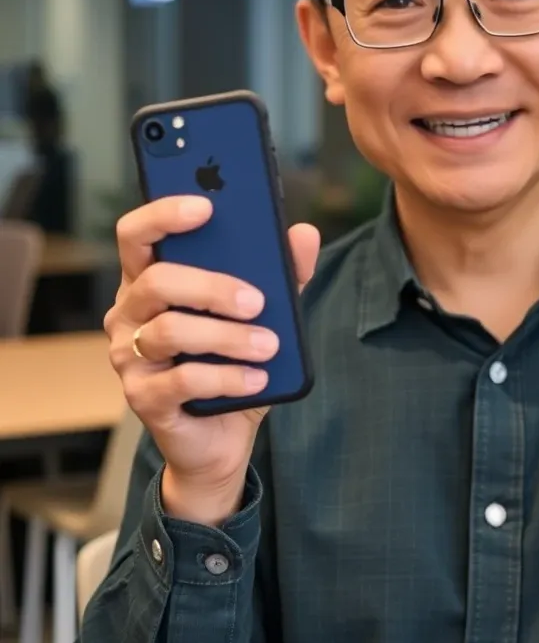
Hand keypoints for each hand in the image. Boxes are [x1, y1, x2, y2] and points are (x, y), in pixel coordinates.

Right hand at [105, 195, 319, 525]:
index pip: (136, 234)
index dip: (164, 214)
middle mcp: (130, 313)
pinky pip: (182, 380)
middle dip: (212, 286)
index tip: (206, 206)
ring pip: (170, 330)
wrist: (223, 436)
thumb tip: (305, 233)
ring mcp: (130, 357)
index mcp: (152, 279)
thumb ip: (284, 272)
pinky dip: (228, 377)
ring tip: (270, 345)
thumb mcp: (268, 314)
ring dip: (228, 337)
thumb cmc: (235, 361)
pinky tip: (258, 378)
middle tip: (258, 302)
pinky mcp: (143, 398)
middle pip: (157, 280)